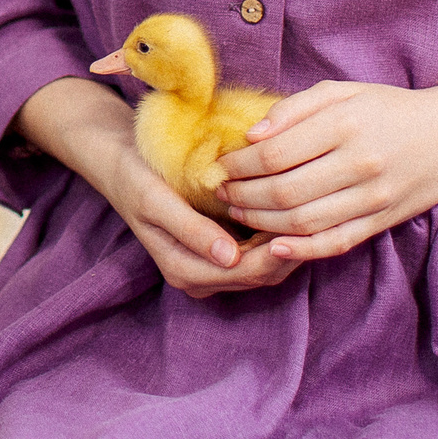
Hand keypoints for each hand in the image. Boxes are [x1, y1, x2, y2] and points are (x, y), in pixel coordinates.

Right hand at [102, 144, 300, 298]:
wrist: (119, 161)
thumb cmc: (135, 176)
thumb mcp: (155, 199)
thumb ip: (190, 230)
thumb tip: (229, 257)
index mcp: (184, 271)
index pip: (246, 273)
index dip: (277, 252)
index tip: (301, 221)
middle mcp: (202, 277)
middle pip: (261, 275)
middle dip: (290, 249)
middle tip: (318, 212)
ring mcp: (212, 265)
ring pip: (265, 267)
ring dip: (288, 243)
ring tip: (312, 210)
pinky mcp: (221, 249)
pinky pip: (259, 251)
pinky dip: (277, 235)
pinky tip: (293, 209)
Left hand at [216, 76, 437, 263]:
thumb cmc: (388, 108)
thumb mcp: (342, 92)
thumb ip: (293, 109)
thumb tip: (250, 136)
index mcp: (344, 123)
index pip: (274, 152)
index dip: (237, 163)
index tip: (219, 164)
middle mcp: (359, 162)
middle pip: (282, 190)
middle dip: (241, 194)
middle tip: (221, 191)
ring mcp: (373, 197)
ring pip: (303, 221)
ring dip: (261, 221)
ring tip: (238, 211)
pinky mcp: (382, 221)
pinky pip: (336, 242)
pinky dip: (301, 250)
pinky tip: (274, 246)